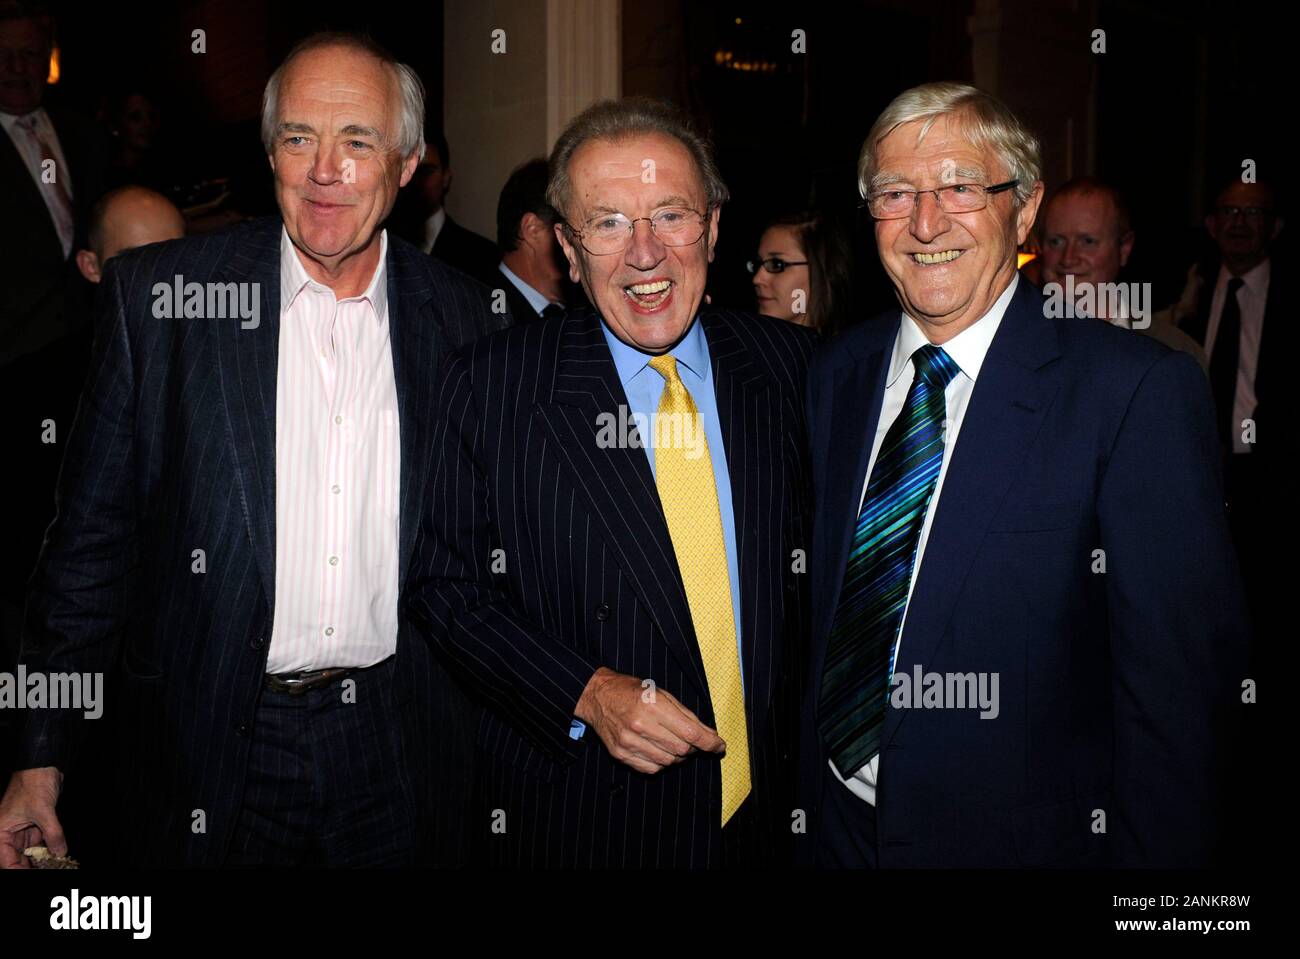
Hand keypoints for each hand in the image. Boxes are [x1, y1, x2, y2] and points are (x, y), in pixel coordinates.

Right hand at [0, 767, 65, 868]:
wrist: (44, 766)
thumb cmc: (34, 784)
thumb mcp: (44, 811)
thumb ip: (53, 834)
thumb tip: (59, 853)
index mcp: (0, 832)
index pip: (6, 861)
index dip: (19, 870)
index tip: (35, 874)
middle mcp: (8, 833)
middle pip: (17, 860)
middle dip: (32, 867)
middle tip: (49, 869)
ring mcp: (22, 830)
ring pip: (29, 853)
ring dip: (42, 860)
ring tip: (54, 865)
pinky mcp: (35, 826)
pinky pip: (40, 843)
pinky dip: (48, 849)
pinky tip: (57, 855)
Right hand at [575, 667, 724, 773]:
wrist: (598, 696)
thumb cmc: (632, 692)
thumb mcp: (662, 694)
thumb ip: (686, 715)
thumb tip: (709, 735)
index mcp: (654, 706)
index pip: (691, 732)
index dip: (710, 742)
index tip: (719, 746)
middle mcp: (641, 726)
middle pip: (682, 749)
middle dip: (693, 748)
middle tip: (693, 740)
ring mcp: (629, 742)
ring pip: (668, 761)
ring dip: (678, 756)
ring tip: (673, 743)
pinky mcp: (621, 754)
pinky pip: (652, 768)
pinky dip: (662, 763)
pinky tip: (659, 750)